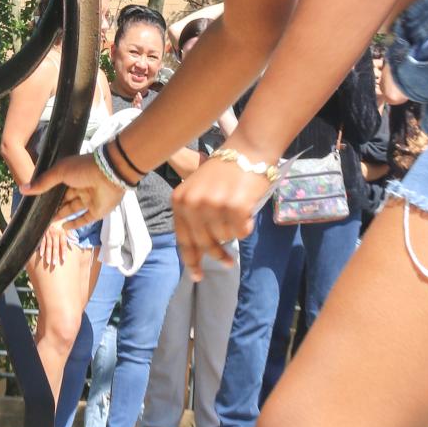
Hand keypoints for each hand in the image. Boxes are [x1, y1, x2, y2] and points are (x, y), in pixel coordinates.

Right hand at [22, 150, 121, 228]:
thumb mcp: (59, 172)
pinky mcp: (96, 211)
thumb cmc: (83, 169)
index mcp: (71, 174)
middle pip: (64, 198)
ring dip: (60, 215)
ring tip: (47, 221)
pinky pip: (84, 219)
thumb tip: (22, 189)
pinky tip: (63, 227)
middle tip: (38, 213)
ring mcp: (89, 199)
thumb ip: (43, 183)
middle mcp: (80, 186)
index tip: (33, 200)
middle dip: (52, 205)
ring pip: (72, 209)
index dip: (46, 191)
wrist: (110, 174)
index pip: (56, 184)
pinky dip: (74, 224)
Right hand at [30, 219, 81, 270]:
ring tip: (48, 262)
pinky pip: (42, 242)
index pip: (63, 244)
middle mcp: (55, 234)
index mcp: (61, 233)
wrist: (49, 216)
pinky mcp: (42, 234)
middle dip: (55, 255)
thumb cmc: (58, 223)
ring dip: (48, 254)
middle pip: (55, 246)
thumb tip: (76, 240)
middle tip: (55, 264)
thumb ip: (70, 234)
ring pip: (48, 246)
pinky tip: (41, 255)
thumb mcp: (65, 227)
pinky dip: (41, 249)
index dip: (63, 252)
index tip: (64, 260)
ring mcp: (48, 234)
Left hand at [170, 153, 269, 275]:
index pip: (183, 239)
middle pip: (205, 244)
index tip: (198, 276)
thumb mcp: (198, 189)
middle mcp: (193, 204)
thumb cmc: (224, 171)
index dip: (191, 260)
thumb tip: (200, 249)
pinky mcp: (235, 207)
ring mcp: (213, 206)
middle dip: (218, 256)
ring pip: (225, 238)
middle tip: (229, 263)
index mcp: (180, 200)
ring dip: (233, 230)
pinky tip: (247, 211)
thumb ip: (194, 216)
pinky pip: (241, 232)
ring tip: (238, 212)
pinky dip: (246, 225)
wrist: (247, 151)